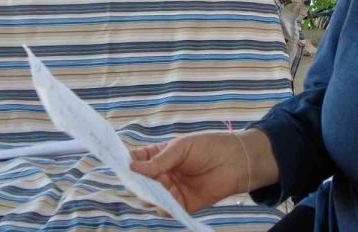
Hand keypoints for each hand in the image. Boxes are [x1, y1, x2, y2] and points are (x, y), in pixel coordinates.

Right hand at [131, 132, 257, 213]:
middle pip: (140, 183)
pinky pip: (166, 209)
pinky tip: (163, 200)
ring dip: (147, 196)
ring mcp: (171, 190)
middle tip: (136, 181)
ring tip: (151, 190)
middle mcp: (162, 175)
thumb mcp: (180, 148)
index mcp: (160, 157)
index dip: (128, 164)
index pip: (137, 161)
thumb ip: (158, 160)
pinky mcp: (182, 205)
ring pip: (150, 198)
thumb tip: (132, 167)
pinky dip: (161, 207)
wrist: (235, 161)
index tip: (121, 166)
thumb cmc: (208, 147)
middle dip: (136, 183)